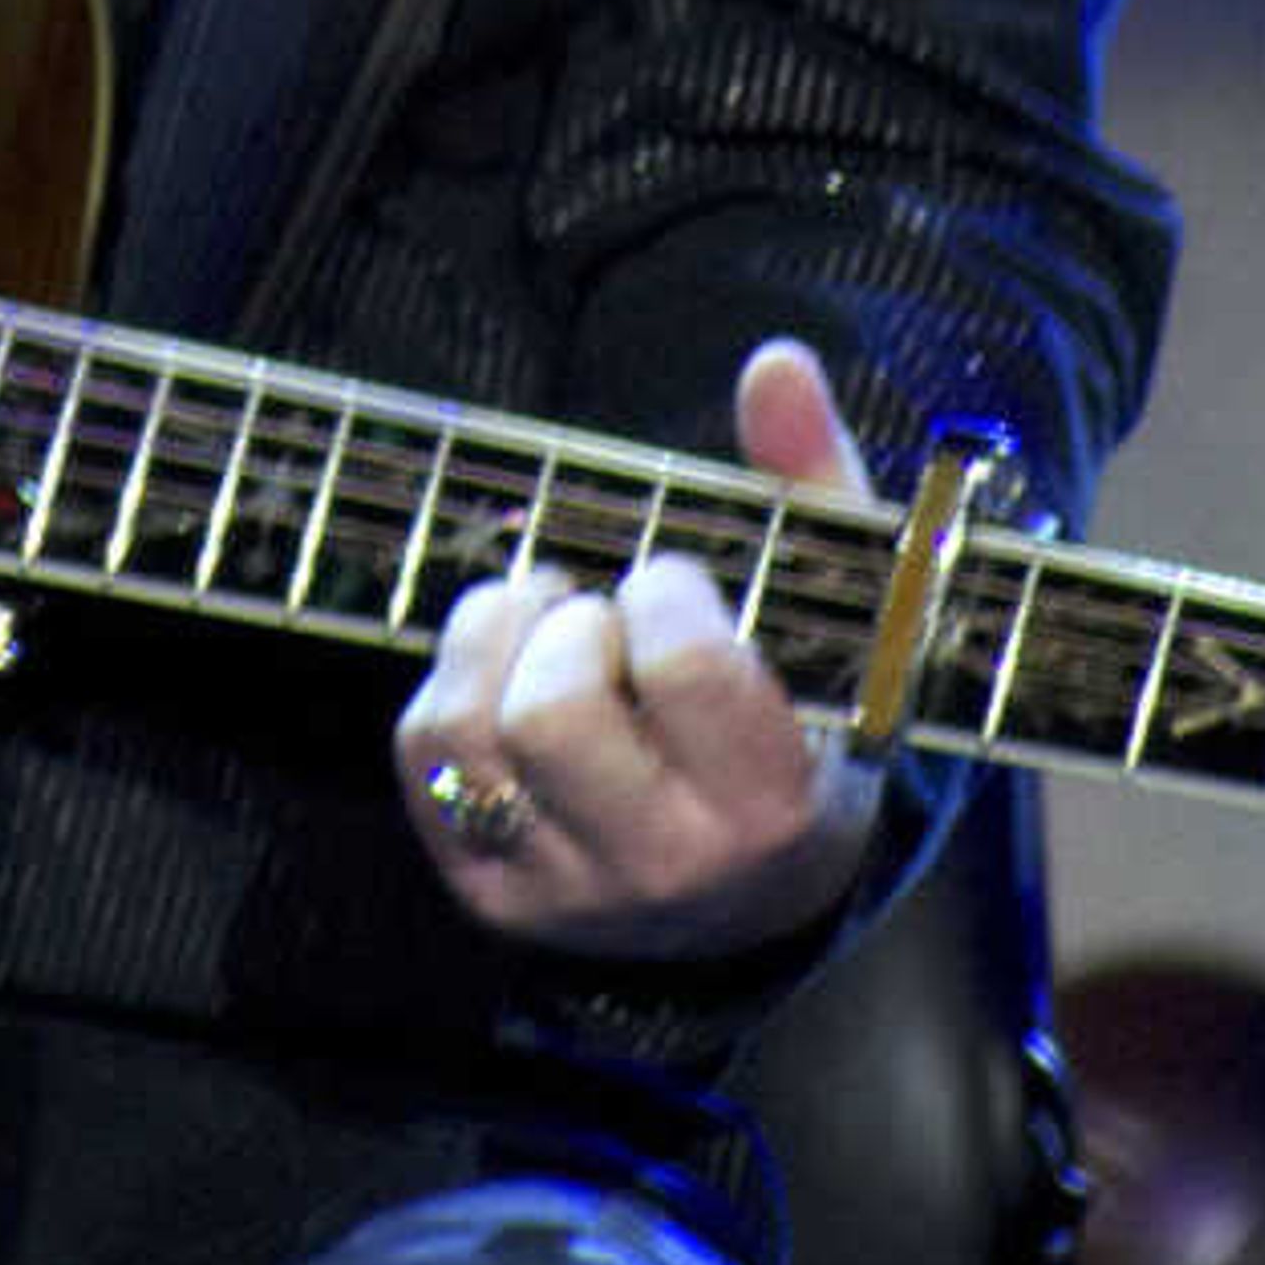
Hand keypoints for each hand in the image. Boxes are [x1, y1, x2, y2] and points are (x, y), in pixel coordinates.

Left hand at [394, 338, 883, 956]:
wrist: (755, 903)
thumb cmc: (799, 725)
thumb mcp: (839, 619)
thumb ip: (811, 483)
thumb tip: (775, 361)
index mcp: (772, 806)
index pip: (685, 669)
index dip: (665, 594)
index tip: (675, 589)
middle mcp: (665, 869)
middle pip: (553, 712)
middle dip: (569, 625)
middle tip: (602, 615)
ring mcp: (567, 890)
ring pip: (467, 729)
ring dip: (494, 637)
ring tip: (550, 623)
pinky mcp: (491, 891)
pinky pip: (424, 757)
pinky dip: (454, 681)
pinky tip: (512, 673)